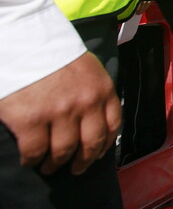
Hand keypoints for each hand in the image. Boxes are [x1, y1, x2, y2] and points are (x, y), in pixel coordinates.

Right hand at [0, 52, 120, 174]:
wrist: (24, 40)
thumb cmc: (54, 54)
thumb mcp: (87, 68)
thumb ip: (94, 91)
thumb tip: (93, 117)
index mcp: (102, 89)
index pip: (112, 125)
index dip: (105, 144)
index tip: (98, 153)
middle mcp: (85, 103)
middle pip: (91, 143)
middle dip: (84, 161)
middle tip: (76, 168)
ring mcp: (59, 112)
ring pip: (63, 151)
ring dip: (56, 164)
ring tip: (49, 167)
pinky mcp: (31, 120)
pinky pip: (35, 151)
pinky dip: (32, 160)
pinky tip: (30, 160)